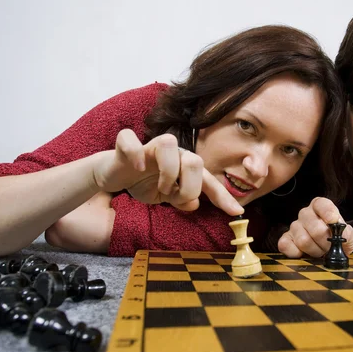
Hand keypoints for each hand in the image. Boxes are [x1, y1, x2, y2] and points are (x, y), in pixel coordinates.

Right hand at [92, 130, 243, 215]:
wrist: (115, 176)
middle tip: (173, 198)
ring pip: (169, 143)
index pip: (208, 181)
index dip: (223, 196)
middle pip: (195, 160)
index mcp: (185, 166)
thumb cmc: (146, 183)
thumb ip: (183, 200)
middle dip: (188, 187)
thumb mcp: (167, 198)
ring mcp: (150, 147)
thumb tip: (194, 204)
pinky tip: (137, 169)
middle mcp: (173, 153)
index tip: (237, 212)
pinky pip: (130, 139)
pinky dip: (135, 154)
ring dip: (168, 171)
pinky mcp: (126, 145)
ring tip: (161, 187)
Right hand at [278, 197, 352, 257]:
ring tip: (320, 251)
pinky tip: (304, 254)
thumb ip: (347, 233)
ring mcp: (294, 226)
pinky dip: (296, 253)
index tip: (334, 222)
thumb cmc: (335, 238)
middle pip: (316, 228)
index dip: (328, 213)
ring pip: (303, 241)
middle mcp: (305, 213)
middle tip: (330, 247)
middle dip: (326, 243)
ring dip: (315, 251)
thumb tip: (341, 235)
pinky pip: (286, 245)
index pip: (321, 205)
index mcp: (320, 206)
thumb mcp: (347, 234)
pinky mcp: (286, 238)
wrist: (327, 249)